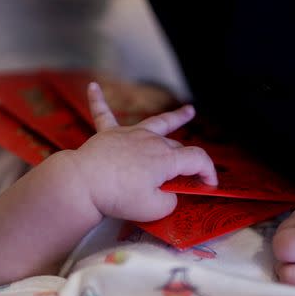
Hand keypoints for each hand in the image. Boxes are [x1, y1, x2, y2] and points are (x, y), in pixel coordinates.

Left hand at [69, 82, 216, 221]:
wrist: (85, 184)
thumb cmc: (119, 196)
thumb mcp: (155, 209)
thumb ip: (169, 201)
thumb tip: (169, 193)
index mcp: (166, 159)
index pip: (198, 160)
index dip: (209, 172)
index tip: (210, 185)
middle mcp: (152, 141)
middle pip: (177, 146)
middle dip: (185, 161)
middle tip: (186, 177)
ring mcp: (130, 134)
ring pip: (157, 122)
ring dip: (175, 117)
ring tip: (189, 111)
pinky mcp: (108, 134)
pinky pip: (103, 114)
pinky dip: (98, 100)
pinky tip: (92, 86)